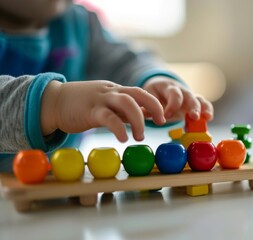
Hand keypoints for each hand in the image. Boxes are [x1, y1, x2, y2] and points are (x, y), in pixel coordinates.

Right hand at [41, 80, 165, 141]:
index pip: (140, 92)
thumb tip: (146, 115)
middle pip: (138, 93)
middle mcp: (111, 92)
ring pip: (126, 102)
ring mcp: (101, 99)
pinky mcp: (90, 111)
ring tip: (141, 136)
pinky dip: (119, 128)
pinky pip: (108, 117)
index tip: (162, 118)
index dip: (154, 104)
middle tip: (161, 122)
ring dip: (138, 119)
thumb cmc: (82, 105)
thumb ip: (124, 109)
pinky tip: (124, 139)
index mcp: (116, 90)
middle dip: (154, 106)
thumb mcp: (106, 103)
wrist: (54, 101)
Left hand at [142, 76, 213, 121]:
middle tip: (193, 117)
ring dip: (203, 108)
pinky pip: (204, 103)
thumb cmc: (153, 94)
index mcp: (167, 87)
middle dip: (192, 106)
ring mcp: (188, 96)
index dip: (172, 105)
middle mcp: (180, 90)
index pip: (173, 93)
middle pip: (189, 95)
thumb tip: (143, 114)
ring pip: (198, 99)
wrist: (160, 86)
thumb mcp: (148, 96)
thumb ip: (148, 105)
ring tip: (207, 117)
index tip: (167, 116)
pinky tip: (209, 118)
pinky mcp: (194, 102)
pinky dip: (207, 109)